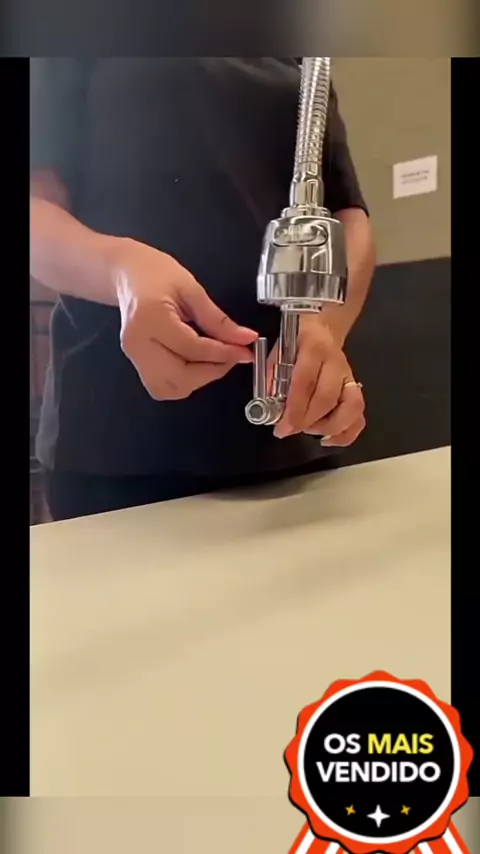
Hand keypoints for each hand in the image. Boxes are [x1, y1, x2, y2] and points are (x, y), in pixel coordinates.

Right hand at [110, 239, 257, 399]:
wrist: (127, 274)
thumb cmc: (155, 274)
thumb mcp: (192, 290)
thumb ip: (219, 320)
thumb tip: (245, 339)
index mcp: (150, 318)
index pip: (192, 348)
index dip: (223, 354)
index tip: (244, 351)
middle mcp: (138, 342)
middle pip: (179, 376)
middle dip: (211, 372)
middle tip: (231, 356)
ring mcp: (134, 356)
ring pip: (169, 388)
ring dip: (197, 380)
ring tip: (214, 360)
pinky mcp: (136, 363)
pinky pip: (163, 385)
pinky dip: (185, 380)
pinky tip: (197, 364)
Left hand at [271, 315, 364, 445]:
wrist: (323, 329)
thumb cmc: (296, 343)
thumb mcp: (278, 352)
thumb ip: (271, 378)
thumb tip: (269, 409)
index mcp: (313, 348)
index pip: (305, 383)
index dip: (295, 409)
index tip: (282, 428)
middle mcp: (335, 362)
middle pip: (328, 398)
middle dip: (308, 421)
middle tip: (291, 430)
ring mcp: (350, 376)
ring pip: (352, 408)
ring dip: (331, 427)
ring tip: (311, 431)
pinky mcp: (357, 389)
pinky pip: (359, 416)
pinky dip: (346, 433)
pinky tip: (328, 438)